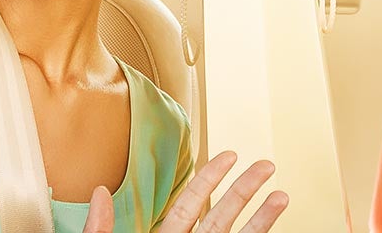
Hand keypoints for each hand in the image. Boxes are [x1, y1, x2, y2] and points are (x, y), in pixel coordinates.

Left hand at [96, 150, 287, 232]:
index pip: (190, 204)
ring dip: (261, 220)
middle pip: (221, 216)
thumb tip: (99, 193)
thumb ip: (100, 229)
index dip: (210, 178)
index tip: (229, 157)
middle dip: (245, 190)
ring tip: (282, 197)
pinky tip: (274, 230)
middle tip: (265, 166)